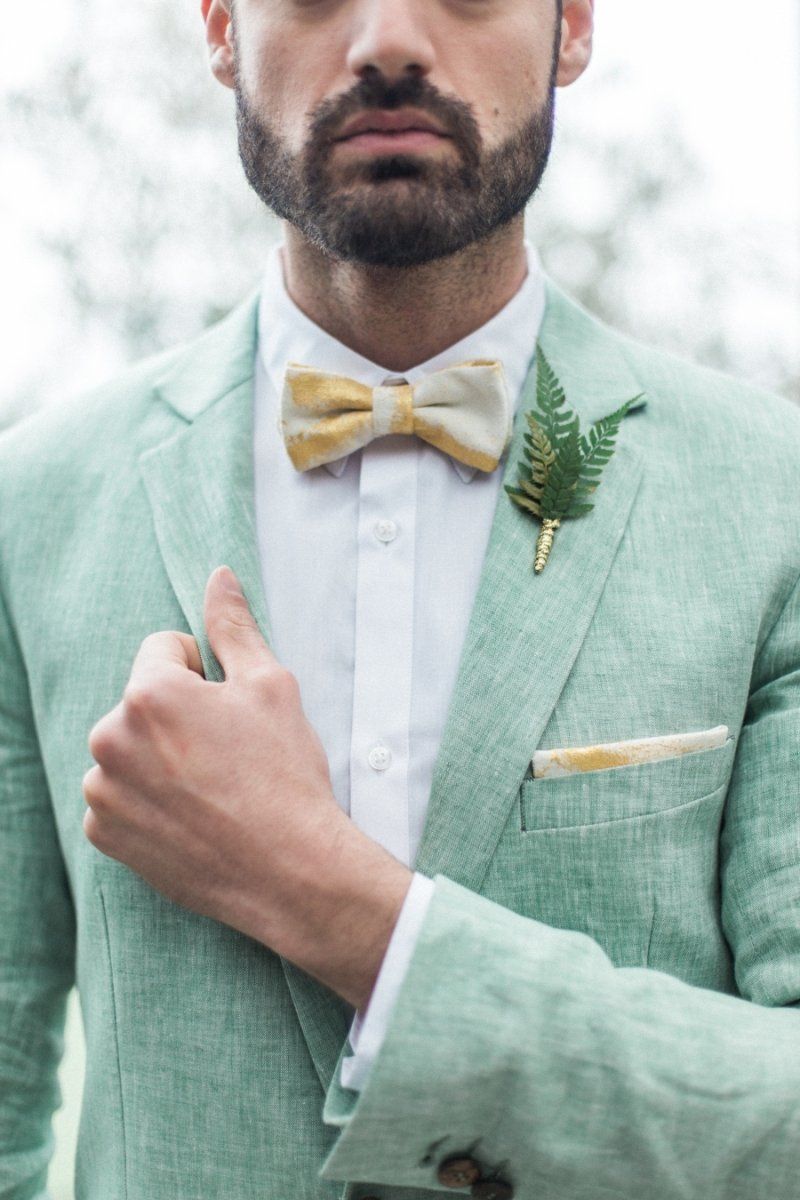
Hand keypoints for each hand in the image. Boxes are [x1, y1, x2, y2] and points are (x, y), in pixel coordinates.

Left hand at [83, 565, 411, 1008]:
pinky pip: (118, 798)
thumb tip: (218, 577)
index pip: (165, 649)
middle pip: (142, 701)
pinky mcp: (104, 835)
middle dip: (177, 716)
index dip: (205, 673)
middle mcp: (111, 738)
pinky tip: (190, 818)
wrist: (291, 869)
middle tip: (226, 754)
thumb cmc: (284, 774)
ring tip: (210, 789)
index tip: (231, 712)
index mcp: (149, 692)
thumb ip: (233, 627)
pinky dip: (146, 803)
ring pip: (129, 749)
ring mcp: (103, 791)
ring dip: (158, 759)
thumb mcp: (271, 686)